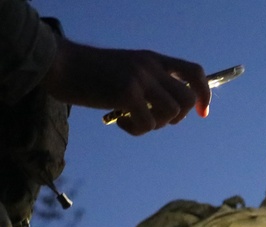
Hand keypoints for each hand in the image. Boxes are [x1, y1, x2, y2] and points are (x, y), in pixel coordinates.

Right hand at [43, 37, 210, 135]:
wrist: (61, 64)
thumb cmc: (88, 72)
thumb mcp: (125, 69)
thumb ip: (146, 82)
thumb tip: (163, 110)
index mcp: (152, 59)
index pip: (194, 71)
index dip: (204, 94)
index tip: (202, 113)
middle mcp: (150, 66)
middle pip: (186, 99)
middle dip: (176, 117)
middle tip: (154, 120)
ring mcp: (139, 79)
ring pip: (170, 112)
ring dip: (154, 124)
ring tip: (133, 120)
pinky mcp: (126, 93)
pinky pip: (147, 123)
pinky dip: (136, 129)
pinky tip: (120, 121)